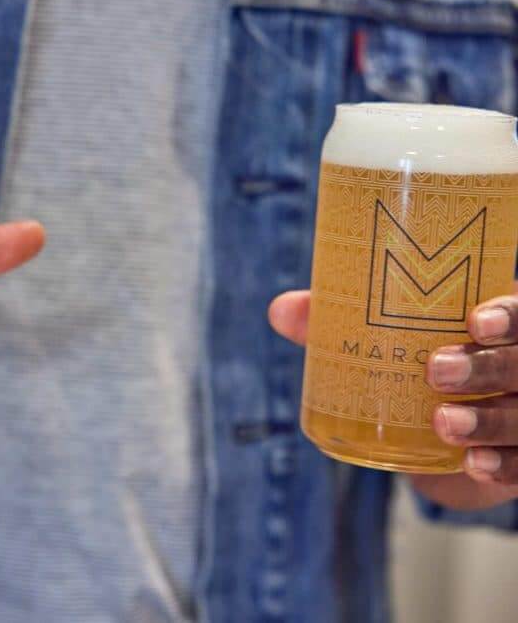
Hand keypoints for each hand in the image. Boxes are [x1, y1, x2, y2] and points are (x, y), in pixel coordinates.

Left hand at [269, 289, 517, 510]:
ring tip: (444, 422)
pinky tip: (475, 465)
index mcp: (497, 327)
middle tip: (438, 371)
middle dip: (487, 367)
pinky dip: (502, 465)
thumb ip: (334, 324)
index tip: (476, 321)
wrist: (435, 443)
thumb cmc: (409, 369)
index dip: (508, 315)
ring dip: (488, 420)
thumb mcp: (380, 343)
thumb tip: (280, 310)